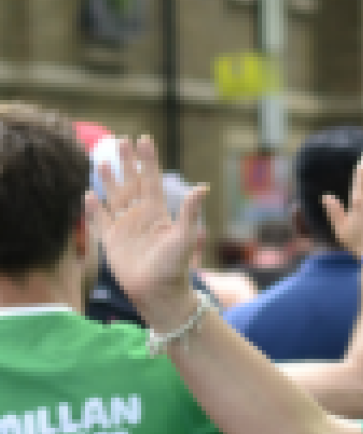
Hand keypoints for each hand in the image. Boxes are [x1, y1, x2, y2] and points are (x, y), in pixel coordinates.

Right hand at [85, 135, 207, 329]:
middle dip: (126, 162)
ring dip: (109, 179)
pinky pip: (100, 220)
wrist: (158, 294)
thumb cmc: (174, 268)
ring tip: (102, 159)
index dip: (147, 160)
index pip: (150, 179)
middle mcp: (140, 216)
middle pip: (131, 183)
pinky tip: (89, 193)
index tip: (144, 139)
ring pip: (114, 197)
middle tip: (121, 140)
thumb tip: (202, 187)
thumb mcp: (184, 237)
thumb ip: (189, 211)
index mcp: (157, 212)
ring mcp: (125, 228)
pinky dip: (94, 208)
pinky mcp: (111, 242)